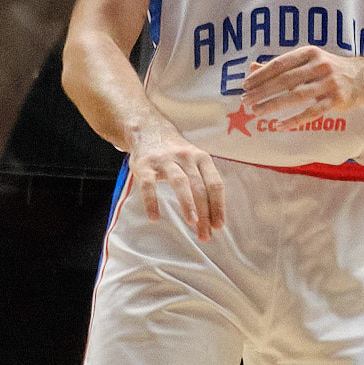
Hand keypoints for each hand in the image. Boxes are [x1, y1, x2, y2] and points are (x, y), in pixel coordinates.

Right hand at [127, 122, 225, 238]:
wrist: (149, 130)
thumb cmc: (176, 154)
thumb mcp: (194, 160)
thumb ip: (203, 182)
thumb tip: (213, 216)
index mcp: (201, 158)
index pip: (215, 184)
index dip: (218, 205)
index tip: (218, 225)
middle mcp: (186, 157)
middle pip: (199, 186)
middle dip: (205, 212)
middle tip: (205, 234)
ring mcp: (165, 161)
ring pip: (180, 182)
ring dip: (187, 203)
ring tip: (192, 222)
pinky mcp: (145, 165)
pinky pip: (148, 185)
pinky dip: (151, 202)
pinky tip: (155, 217)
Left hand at [240, 45, 363, 125]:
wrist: (363, 77)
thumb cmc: (328, 68)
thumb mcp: (307, 61)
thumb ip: (281, 65)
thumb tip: (252, 68)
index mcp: (309, 53)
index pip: (280, 63)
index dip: (261, 74)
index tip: (245, 84)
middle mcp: (319, 66)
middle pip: (286, 80)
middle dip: (263, 91)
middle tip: (246, 100)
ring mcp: (328, 83)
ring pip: (296, 96)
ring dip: (274, 105)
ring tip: (257, 112)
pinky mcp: (336, 100)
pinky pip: (312, 112)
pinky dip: (294, 120)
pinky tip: (279, 125)